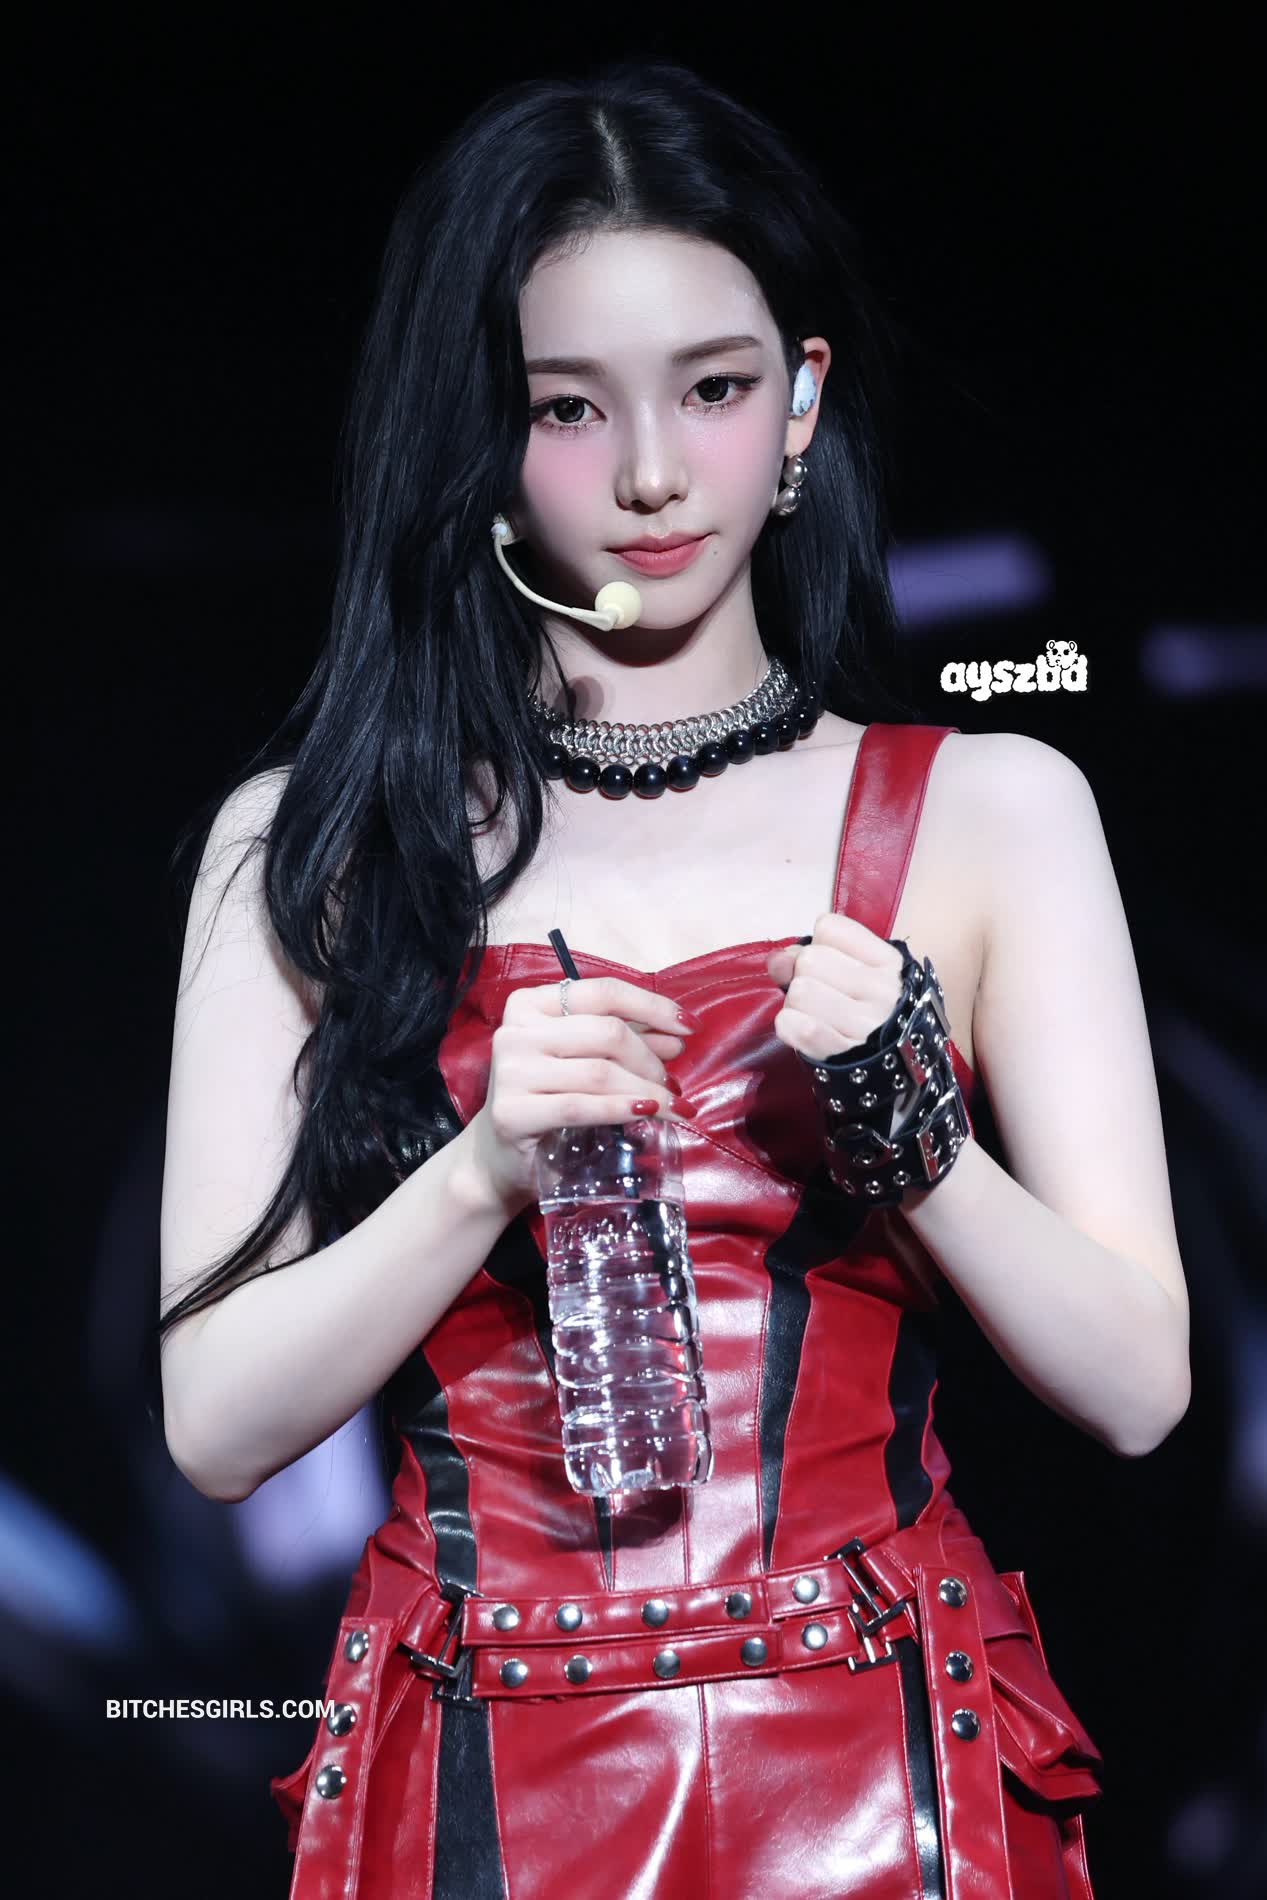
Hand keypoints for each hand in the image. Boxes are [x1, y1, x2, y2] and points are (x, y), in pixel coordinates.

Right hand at [463, 975, 696, 1217]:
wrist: (501, 1158)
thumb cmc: (547, 1101)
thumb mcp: (583, 1062)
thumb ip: (623, 1042)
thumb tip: (677, 1036)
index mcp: (530, 1003)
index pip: (603, 992)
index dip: (652, 1006)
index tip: (689, 1026)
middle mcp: (515, 1030)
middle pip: (606, 1033)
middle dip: (651, 1059)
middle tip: (672, 1085)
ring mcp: (510, 1070)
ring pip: (599, 1072)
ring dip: (647, 1090)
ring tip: (672, 1106)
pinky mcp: (512, 1112)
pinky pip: (581, 1106)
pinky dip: (621, 1108)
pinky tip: (647, 1112)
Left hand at [766, 913, 906, 1062]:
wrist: (898, 1068)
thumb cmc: (872, 1013)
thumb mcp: (859, 975)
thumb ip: (812, 955)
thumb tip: (777, 959)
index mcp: (889, 962)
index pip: (828, 928)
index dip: (819, 946)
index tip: (832, 967)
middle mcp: (884, 990)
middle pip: (809, 960)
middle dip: (803, 977)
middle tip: (820, 998)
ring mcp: (867, 1024)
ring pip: (799, 991)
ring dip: (795, 1005)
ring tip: (815, 1016)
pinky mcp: (844, 1055)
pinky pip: (798, 1027)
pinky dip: (790, 1026)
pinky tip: (803, 1030)